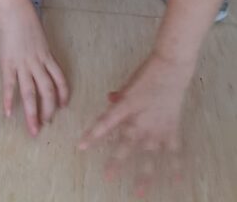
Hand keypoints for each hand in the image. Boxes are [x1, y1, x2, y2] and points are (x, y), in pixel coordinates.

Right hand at [0, 4, 68, 135]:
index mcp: (48, 57)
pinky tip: (8, 113)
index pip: (60, 80)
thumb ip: (42, 53)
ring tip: (33, 128)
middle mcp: (38, 64)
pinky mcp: (9, 64)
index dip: (63, 94)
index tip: (63, 106)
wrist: (15, 13)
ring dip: (32, 112)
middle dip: (48, 110)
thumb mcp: (41, 39)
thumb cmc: (27, 22)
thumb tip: (43, 63)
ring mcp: (24, 65)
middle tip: (46, 124)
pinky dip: (9, 100)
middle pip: (47, 91)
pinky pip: (10, 85)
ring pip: (31, 93)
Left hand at [79, 53, 189, 192]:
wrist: (171, 68)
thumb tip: (110, 100)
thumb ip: (120, 96)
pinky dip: (176, 166)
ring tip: (140, 192)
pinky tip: (175, 181)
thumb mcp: (129, 83)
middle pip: (126, 145)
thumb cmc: (148, 72)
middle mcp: (141, 121)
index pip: (105, 123)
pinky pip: (174, 151)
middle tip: (108, 178)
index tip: (81, 147)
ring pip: (150, 156)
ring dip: (145, 175)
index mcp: (127, 108)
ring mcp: (157, 128)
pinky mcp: (171, 129)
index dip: (93, 135)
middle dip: (116, 162)